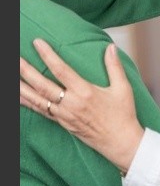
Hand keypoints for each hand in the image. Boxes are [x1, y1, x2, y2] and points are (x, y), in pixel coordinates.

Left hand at [19, 39, 143, 174]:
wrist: (120, 142)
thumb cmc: (123, 115)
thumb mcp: (123, 88)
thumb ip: (114, 67)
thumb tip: (111, 47)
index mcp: (85, 92)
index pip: (61, 70)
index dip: (48, 55)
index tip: (37, 42)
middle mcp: (71, 104)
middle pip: (42, 85)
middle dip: (26, 70)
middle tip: (15, 58)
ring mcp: (64, 115)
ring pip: (37, 99)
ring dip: (21, 87)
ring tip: (10, 75)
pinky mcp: (62, 123)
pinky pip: (40, 111)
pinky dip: (27, 102)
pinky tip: (18, 95)